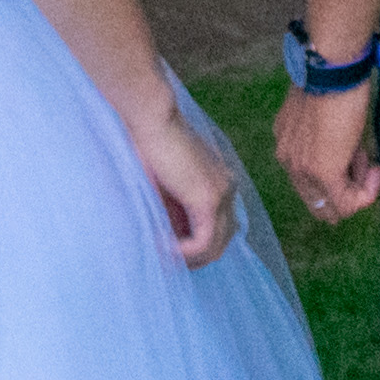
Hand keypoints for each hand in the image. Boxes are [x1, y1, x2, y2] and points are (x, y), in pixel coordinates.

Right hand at [126, 94, 241, 266]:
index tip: (170, 249)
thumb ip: (174, 207)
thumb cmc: (150, 142)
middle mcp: (229, 188)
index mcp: (221, 182)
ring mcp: (223, 194)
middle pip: (223, 240)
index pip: (220, 227)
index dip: (197, 245)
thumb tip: (169, 238)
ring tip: (163, 257)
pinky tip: (164, 249)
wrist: (152, 117)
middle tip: (168, 262)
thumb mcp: (165, 182)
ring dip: (189, 259)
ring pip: (216, 246)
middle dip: (196, 258)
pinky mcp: (208, 199)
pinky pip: (204, 242)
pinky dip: (184, 253)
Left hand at [272, 77, 379, 222]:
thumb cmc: (333, 80)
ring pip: (332, 206)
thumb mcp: (324, 114)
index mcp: (286, 143)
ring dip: (357, 189)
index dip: (339, 174)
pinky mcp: (324, 174)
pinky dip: (366, 193)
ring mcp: (303, 170)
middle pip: (317, 201)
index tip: (359, 154)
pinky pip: (347, 203)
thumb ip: (328, 139)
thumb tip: (350, 156)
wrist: (331, 69)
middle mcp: (287, 160)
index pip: (308, 180)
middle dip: (346, 190)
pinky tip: (376, 170)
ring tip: (369, 159)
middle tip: (367, 166)